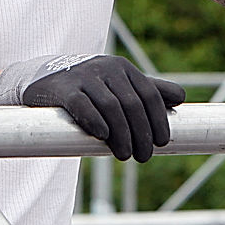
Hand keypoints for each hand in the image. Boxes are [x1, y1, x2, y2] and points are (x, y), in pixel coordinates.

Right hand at [0, 55, 184, 160]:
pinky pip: (82, 105)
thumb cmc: (89, 87)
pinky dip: (95, 120)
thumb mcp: (119, 84)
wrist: (44, 79)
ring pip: (110, 107)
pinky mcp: (63, 89)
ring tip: (124, 155)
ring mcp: (84, 77)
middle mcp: (106, 68)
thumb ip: (148, 90)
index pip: (149, 94)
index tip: (163, 142)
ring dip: (121, 134)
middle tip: (143, 156)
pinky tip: (103, 136)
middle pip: (132, 103)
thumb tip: (181, 97)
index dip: (159, 119)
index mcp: (123, 68)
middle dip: (141, 133)